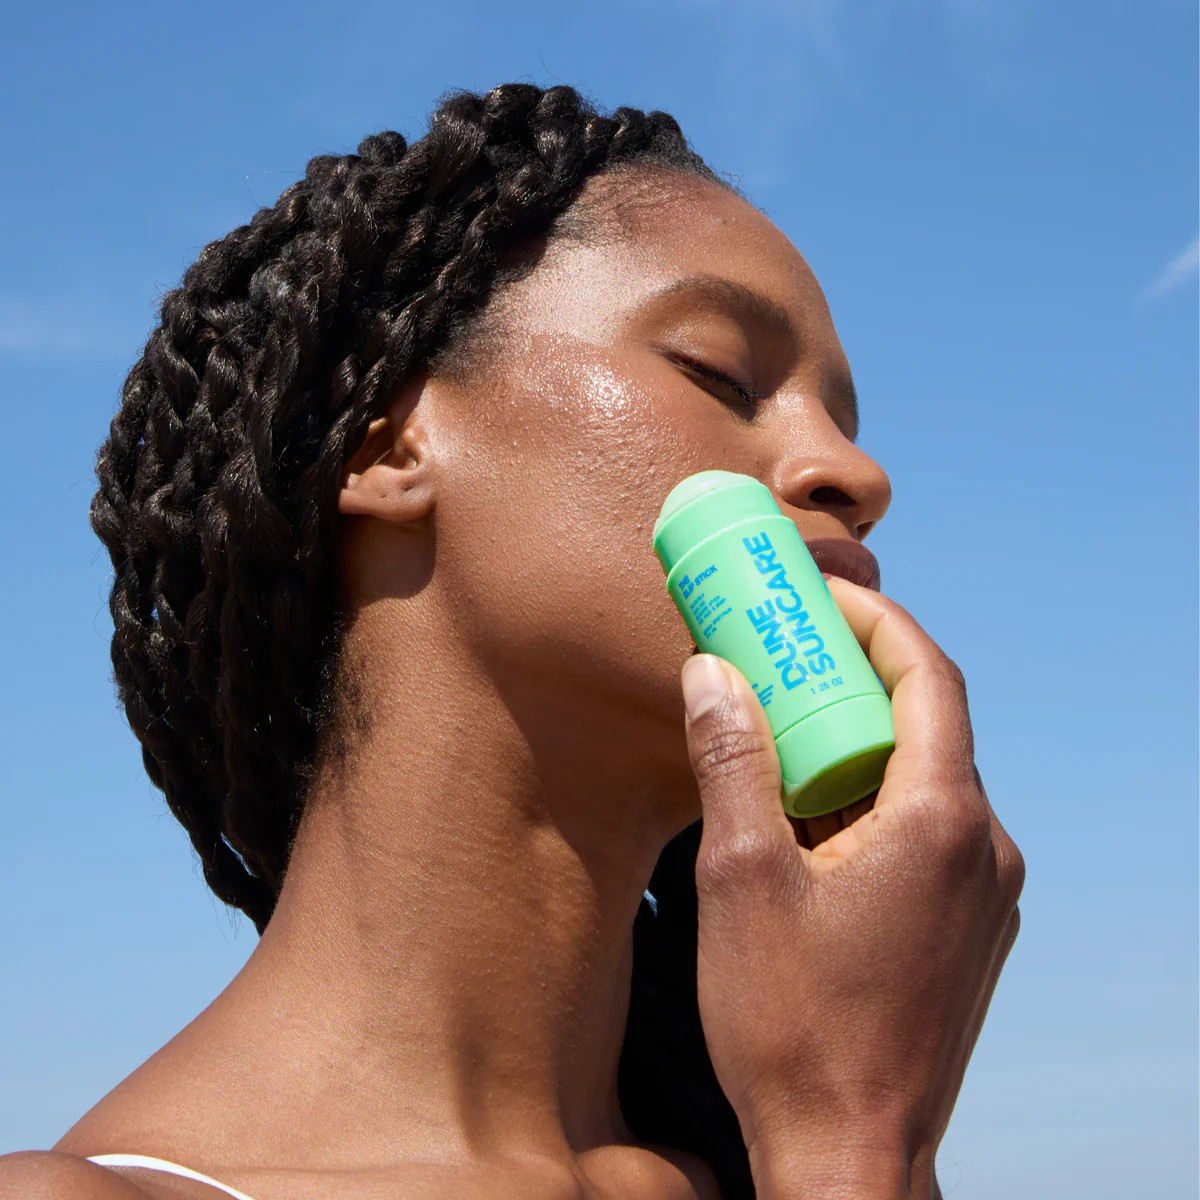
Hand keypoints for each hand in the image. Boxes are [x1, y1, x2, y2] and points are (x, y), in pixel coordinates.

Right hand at [681, 576, 1023, 1197]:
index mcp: (940, 822)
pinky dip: (872, 803)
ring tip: (781, 738)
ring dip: (857, 746)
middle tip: (782, 656)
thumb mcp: (740, 877)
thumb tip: (713, 672)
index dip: (876, 621)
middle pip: (926, 724)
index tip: (821, 596)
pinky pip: (927, 833)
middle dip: (853, 679)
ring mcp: (984, 893)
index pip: (927, 677)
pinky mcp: (969, 929)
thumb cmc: (793, 1026)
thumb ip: (731, 760)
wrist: (848, 1158)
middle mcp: (983, 848)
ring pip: (924, 781)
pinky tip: (809, 822)